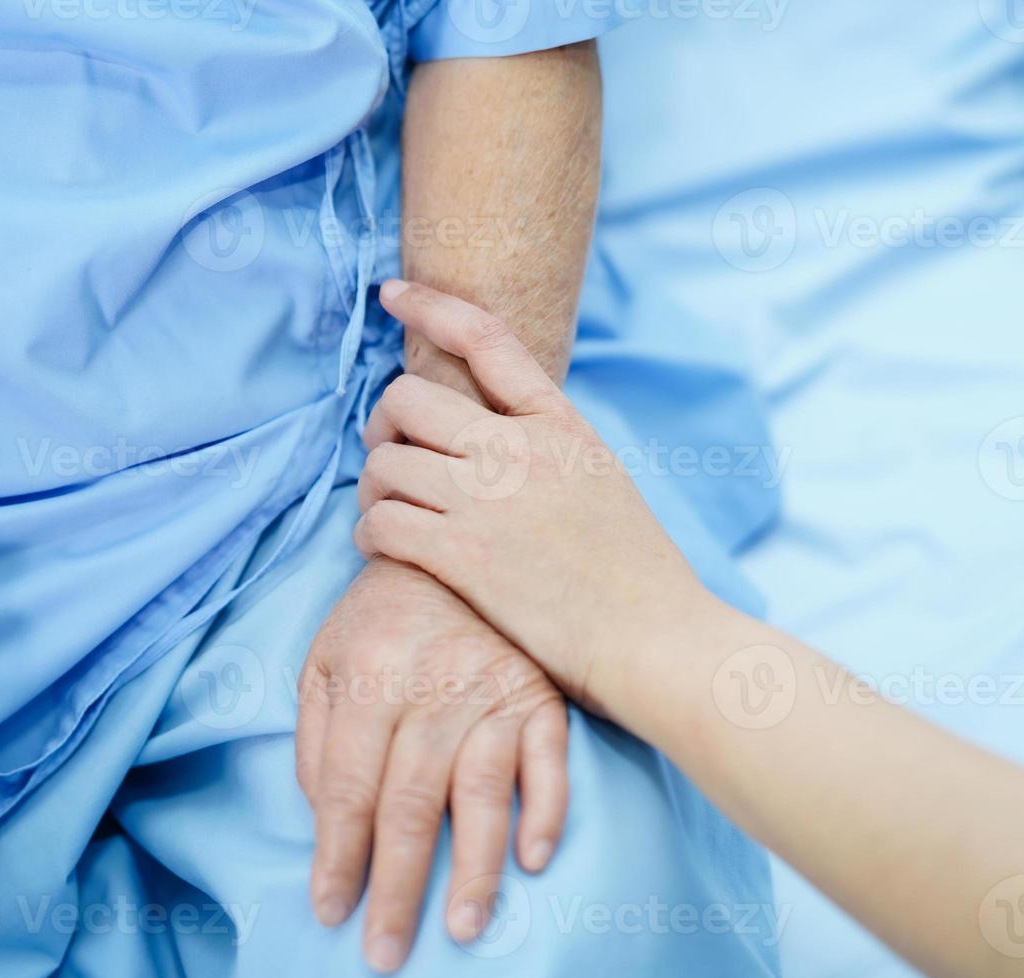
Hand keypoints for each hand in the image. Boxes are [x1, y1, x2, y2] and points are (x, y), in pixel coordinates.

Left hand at [295, 556, 568, 972]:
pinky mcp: (540, 693)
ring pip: (481, 793)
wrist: (453, 551)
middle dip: (397, 888)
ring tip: (464, 928)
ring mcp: (492, 690)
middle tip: (387, 951)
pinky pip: (549, 760)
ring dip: (475, 869)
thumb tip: (324, 820)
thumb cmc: (378, 617)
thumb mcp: (323, 659)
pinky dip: (546, 810)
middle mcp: (430, 687)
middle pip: (410, 805)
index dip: (338, 857)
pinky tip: (535, 858)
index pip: (348, 788)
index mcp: (368, 677)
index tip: (332, 910)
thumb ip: (316, 738)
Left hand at [354, 279, 703, 713]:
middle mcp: (518, 449)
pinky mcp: (461, 555)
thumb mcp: (599, 474)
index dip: (430, 307)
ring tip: (388, 509)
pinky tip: (383, 545)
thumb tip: (484, 427)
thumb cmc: (633, 570)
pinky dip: (368, 532)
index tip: (391, 293)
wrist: (655, 637)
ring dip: (373, 486)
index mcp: (558, 422)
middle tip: (388, 453)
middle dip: (383, 425)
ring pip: (383, 463)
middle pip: (407, 399)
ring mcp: (486, 500)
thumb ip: (544, 440)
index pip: (485, 338)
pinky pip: (378, 521)